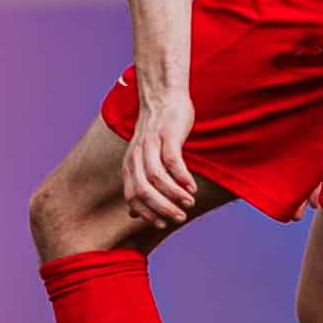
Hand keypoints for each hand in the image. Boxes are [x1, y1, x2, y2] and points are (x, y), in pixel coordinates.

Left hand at [123, 92, 196, 227]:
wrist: (163, 98)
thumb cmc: (156, 134)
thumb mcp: (142, 159)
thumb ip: (138, 184)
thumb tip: (132, 212)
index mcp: (130, 165)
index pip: (132, 197)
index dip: (146, 213)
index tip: (163, 224)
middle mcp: (136, 156)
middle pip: (143, 190)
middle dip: (161, 208)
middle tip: (179, 218)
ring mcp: (151, 145)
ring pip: (157, 178)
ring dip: (174, 194)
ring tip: (189, 203)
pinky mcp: (167, 135)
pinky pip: (172, 161)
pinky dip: (182, 177)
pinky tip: (192, 186)